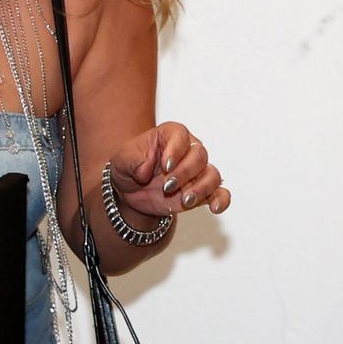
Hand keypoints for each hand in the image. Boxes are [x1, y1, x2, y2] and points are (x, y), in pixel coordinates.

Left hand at [107, 122, 230, 218]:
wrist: (130, 190)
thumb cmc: (129, 166)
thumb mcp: (121, 160)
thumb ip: (132, 160)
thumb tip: (145, 170)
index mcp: (170, 135)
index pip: (181, 136)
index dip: (176, 150)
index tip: (165, 165)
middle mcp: (188, 151)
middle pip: (199, 156)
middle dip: (185, 173)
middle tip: (167, 186)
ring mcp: (197, 172)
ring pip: (212, 175)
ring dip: (201, 188)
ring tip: (185, 200)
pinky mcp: (201, 192)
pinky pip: (219, 193)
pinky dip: (221, 200)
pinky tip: (215, 208)